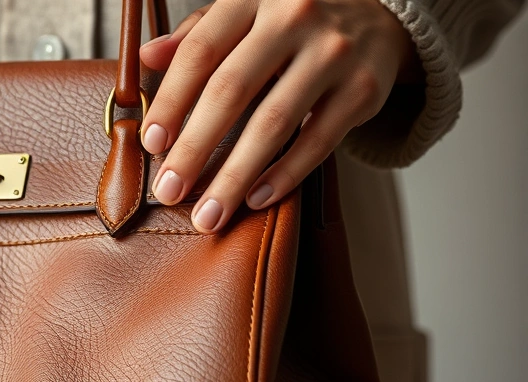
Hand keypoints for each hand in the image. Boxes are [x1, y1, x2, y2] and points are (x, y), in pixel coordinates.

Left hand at [140, 0, 419, 232]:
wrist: (382, 8)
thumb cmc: (294, 17)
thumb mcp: (246, 10)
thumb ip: (198, 34)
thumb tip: (148, 56)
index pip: (200, 53)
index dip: (171, 101)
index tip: (150, 143)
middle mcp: (294, 18)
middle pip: (231, 91)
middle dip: (194, 148)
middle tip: (168, 191)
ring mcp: (333, 53)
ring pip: (273, 123)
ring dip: (235, 176)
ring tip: (208, 214)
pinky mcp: (364, 88)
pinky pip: (317, 140)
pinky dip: (284, 174)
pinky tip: (255, 199)